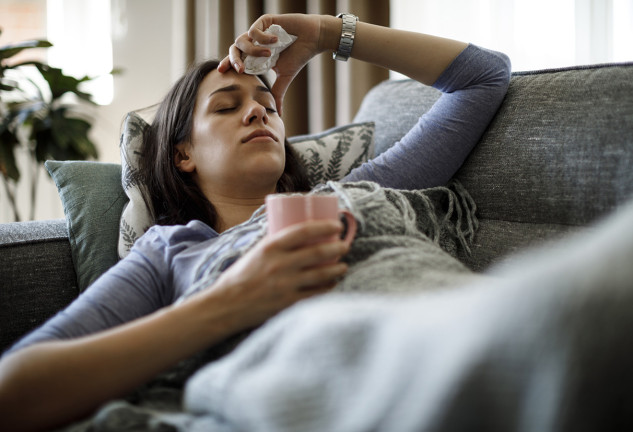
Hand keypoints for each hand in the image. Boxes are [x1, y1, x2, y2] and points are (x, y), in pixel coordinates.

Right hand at [208, 219, 349, 328]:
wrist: (226, 305)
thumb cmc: (240, 276)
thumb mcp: (256, 252)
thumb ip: (276, 245)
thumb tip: (300, 234)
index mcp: (270, 247)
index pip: (304, 231)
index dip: (324, 226)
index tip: (337, 225)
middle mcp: (279, 265)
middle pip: (318, 252)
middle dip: (337, 247)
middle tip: (344, 245)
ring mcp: (285, 285)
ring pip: (321, 274)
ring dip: (338, 269)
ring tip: (343, 266)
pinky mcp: (288, 303)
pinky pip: (316, 294)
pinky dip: (328, 287)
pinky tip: (333, 283)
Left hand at [218, 14, 328, 115]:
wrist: (312, 39)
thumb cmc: (299, 56)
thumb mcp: (285, 77)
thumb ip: (277, 93)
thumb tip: (279, 114)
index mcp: (256, 56)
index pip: (237, 60)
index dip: (228, 64)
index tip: (221, 72)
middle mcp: (254, 43)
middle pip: (234, 49)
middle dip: (234, 60)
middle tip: (240, 70)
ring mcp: (259, 31)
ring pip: (241, 40)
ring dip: (253, 50)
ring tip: (269, 54)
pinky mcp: (264, 21)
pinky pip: (254, 31)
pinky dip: (263, 38)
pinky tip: (276, 41)